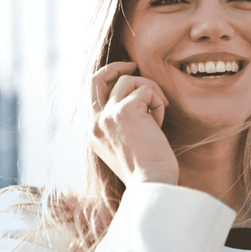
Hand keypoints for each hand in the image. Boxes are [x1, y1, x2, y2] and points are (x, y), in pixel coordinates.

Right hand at [89, 61, 178, 186]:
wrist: (152, 186)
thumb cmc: (145, 171)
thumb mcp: (123, 146)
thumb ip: (118, 124)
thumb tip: (132, 97)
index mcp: (91, 132)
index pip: (91, 94)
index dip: (107, 78)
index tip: (124, 74)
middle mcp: (94, 122)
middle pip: (97, 78)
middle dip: (116, 67)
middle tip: (134, 65)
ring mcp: (108, 115)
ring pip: (130, 81)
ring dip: (150, 92)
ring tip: (158, 115)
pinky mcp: (126, 110)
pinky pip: (147, 90)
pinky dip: (158, 103)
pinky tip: (159, 124)